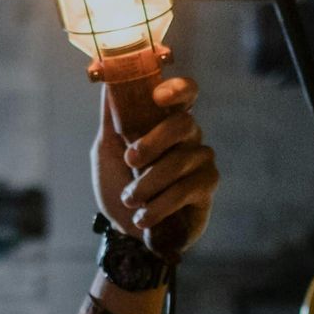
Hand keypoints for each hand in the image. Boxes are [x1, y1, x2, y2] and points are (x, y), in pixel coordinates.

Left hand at [90, 67, 218, 258]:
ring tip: (130, 199)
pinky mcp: (207, 187)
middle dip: (153, 142)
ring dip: (148, 182)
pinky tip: (143, 217)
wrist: (125, 231)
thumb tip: (108, 82)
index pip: (185, 93)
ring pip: (181, 160)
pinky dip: (160, 204)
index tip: (158, 95)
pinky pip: (187, 189)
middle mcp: (188, 136)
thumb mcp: (106, 150)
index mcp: (165, 120)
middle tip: (129, 160)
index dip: (178, 89)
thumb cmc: (118, 184)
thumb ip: (112, 118)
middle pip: (184, 123)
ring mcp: (201, 160)